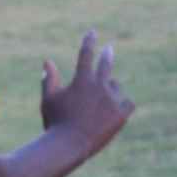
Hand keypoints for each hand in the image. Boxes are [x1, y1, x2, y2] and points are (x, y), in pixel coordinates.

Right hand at [41, 29, 134, 160]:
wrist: (70, 145)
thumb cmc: (55, 123)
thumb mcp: (48, 101)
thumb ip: (49, 80)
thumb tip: (48, 61)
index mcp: (82, 79)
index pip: (85, 53)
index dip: (88, 40)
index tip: (92, 31)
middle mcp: (99, 85)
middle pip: (106, 63)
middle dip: (106, 54)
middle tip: (108, 49)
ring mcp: (112, 99)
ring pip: (115, 85)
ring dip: (110, 86)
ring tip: (106, 92)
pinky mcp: (121, 114)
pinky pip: (128, 103)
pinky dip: (124, 103)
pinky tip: (123, 106)